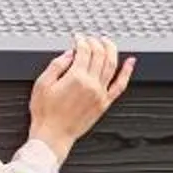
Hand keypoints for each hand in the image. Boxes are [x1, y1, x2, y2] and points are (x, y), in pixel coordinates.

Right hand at [28, 34, 133, 157]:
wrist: (53, 135)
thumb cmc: (45, 113)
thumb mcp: (42, 84)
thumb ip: (56, 65)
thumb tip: (68, 54)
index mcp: (76, 78)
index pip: (84, 51)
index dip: (81, 40)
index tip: (77, 37)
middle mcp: (91, 84)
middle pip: (99, 55)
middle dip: (95, 42)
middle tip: (90, 38)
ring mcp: (100, 94)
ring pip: (112, 65)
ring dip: (111, 50)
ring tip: (107, 42)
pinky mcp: (104, 103)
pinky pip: (120, 85)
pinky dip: (127, 72)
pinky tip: (130, 63)